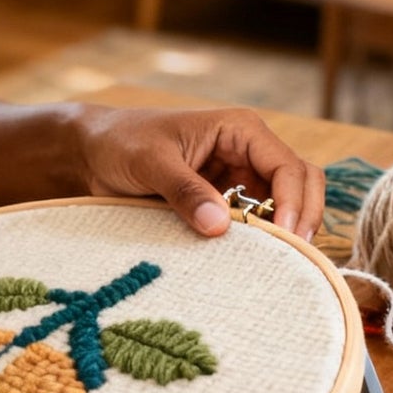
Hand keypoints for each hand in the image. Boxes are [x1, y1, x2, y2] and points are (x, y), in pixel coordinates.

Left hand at [72, 104, 324, 239]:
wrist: (90, 152)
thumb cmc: (119, 143)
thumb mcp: (150, 162)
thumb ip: (184, 191)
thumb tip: (220, 226)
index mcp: (240, 129)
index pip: (289, 167)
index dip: (295, 203)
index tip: (284, 238)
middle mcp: (248, 152)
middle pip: (301, 185)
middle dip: (302, 219)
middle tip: (293, 259)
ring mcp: (239, 178)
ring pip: (283, 207)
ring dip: (282, 233)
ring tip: (272, 263)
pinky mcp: (224, 201)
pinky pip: (255, 223)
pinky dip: (259, 240)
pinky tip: (248, 260)